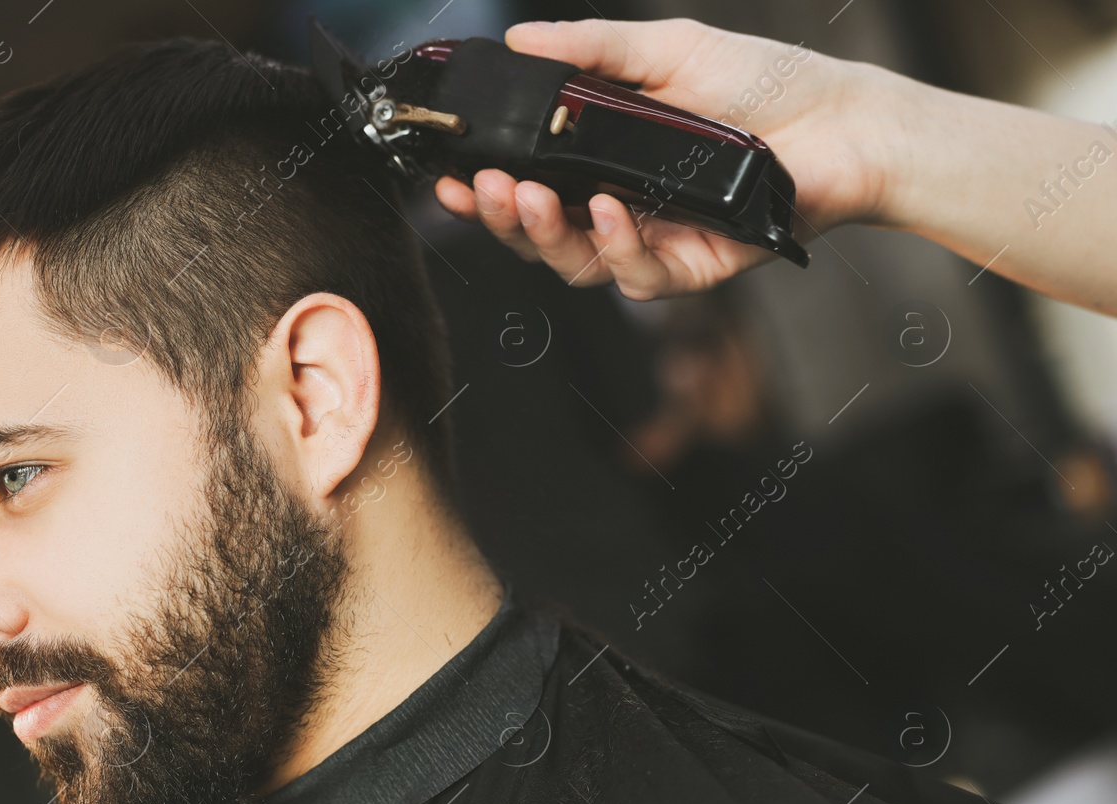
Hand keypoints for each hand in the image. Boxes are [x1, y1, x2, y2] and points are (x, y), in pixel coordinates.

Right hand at [434, 18, 899, 298]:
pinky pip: (639, 277)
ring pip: (577, 265)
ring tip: (528, 198)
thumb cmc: (762, 84)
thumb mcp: (664, 49)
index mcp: (603, 162)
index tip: (448, 177)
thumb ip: (589, 50)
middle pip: (540, 237)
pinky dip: (618, 244)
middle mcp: (621, 208)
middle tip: (480, 187)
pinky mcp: (694, 269)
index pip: (528, 187)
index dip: (483, 191)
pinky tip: (608, 210)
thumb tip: (519, 40)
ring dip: (543, 236)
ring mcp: (655, 242)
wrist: (842, 120)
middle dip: (500, 218)